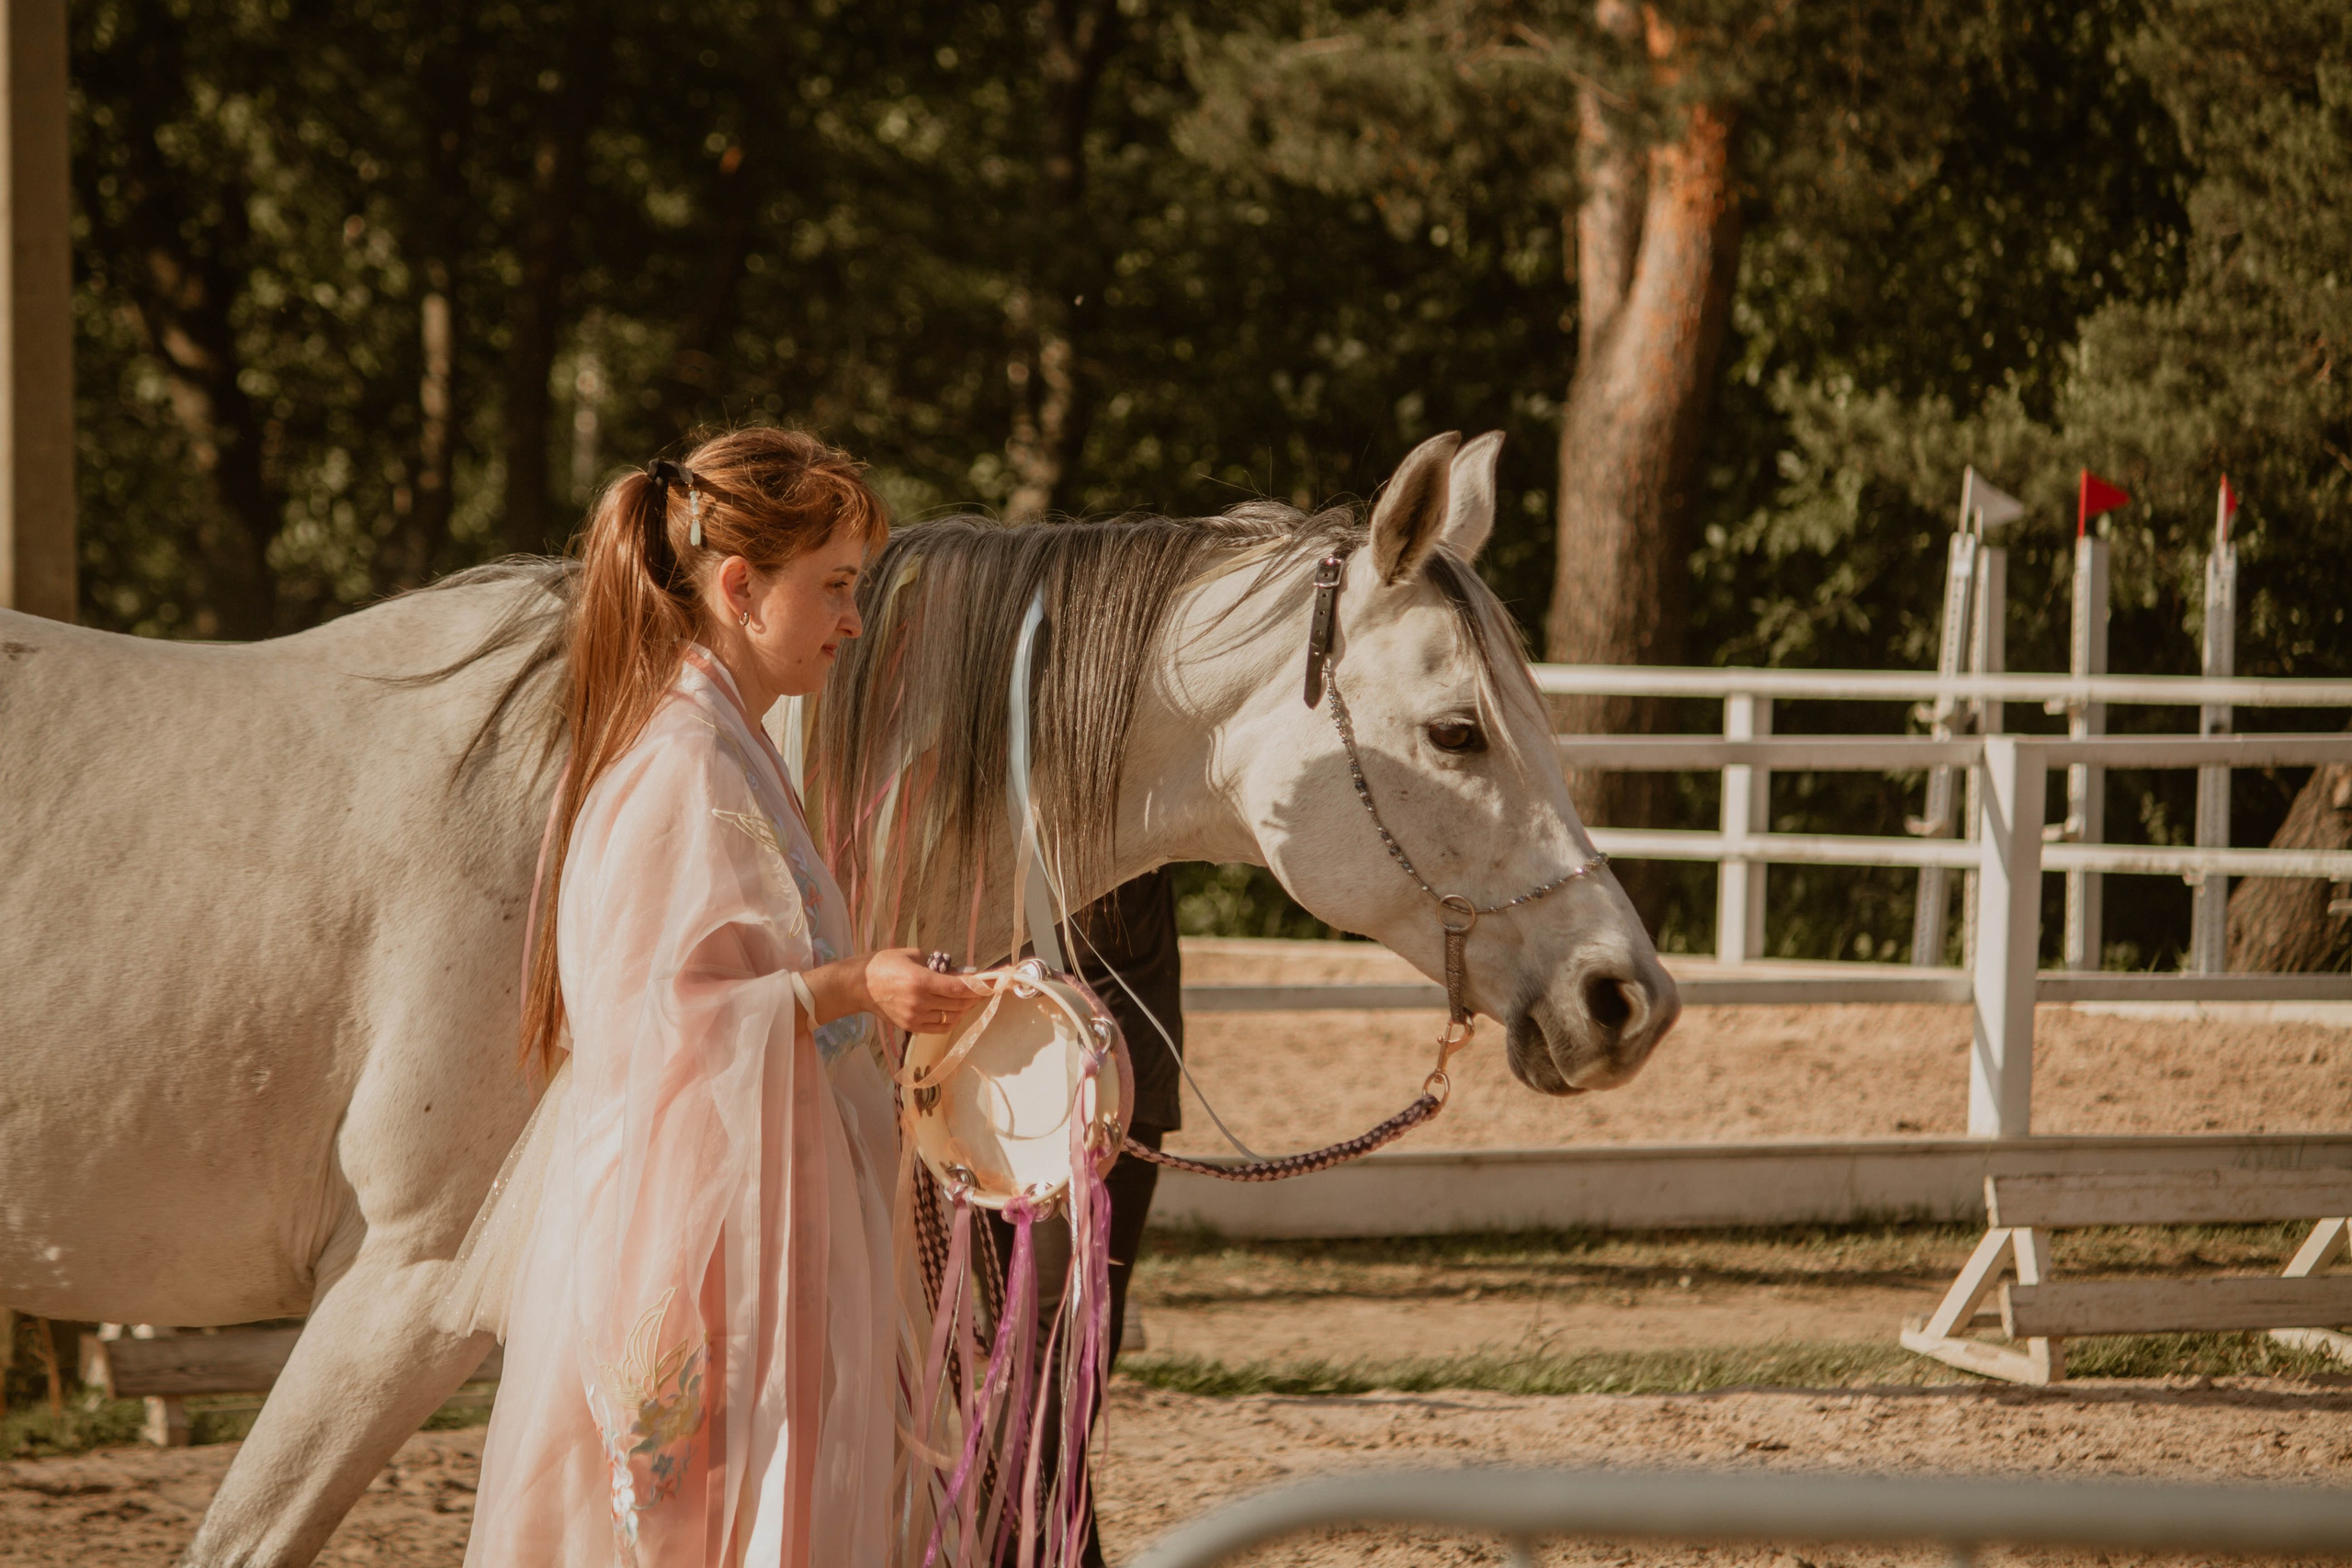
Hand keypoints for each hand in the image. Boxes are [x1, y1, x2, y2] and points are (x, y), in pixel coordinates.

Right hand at [803, 948, 986, 1034]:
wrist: (859, 985)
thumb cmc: (885, 964)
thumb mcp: (914, 955)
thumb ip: (940, 965)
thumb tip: (964, 973)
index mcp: (921, 980)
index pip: (959, 987)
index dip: (980, 987)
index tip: (994, 984)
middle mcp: (920, 1001)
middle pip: (959, 1003)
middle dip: (975, 996)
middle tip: (985, 989)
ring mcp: (915, 1017)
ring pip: (952, 1016)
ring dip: (965, 1008)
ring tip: (970, 998)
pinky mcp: (910, 1027)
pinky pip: (940, 1027)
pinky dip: (952, 1019)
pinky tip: (955, 1010)